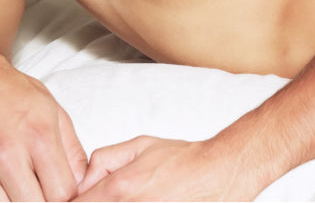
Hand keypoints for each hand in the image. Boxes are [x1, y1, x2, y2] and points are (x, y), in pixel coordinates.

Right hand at [0, 62, 86, 200]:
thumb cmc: (21, 97)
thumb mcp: (57, 114)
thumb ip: (72, 150)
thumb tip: (82, 181)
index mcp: (40, 137)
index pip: (62, 191)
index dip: (69, 196)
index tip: (69, 190)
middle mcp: (10, 155)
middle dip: (46, 201)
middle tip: (49, 189)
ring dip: (23, 199)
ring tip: (31, 183)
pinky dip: (7, 196)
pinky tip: (15, 183)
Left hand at [74, 136, 241, 201]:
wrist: (216, 173)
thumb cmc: (182, 160)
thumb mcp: (141, 144)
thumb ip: (103, 159)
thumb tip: (82, 181)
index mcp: (117, 189)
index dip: (72, 201)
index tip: (80, 197)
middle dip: (93, 202)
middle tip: (111, 194)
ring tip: (132, 194)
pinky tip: (144, 198)